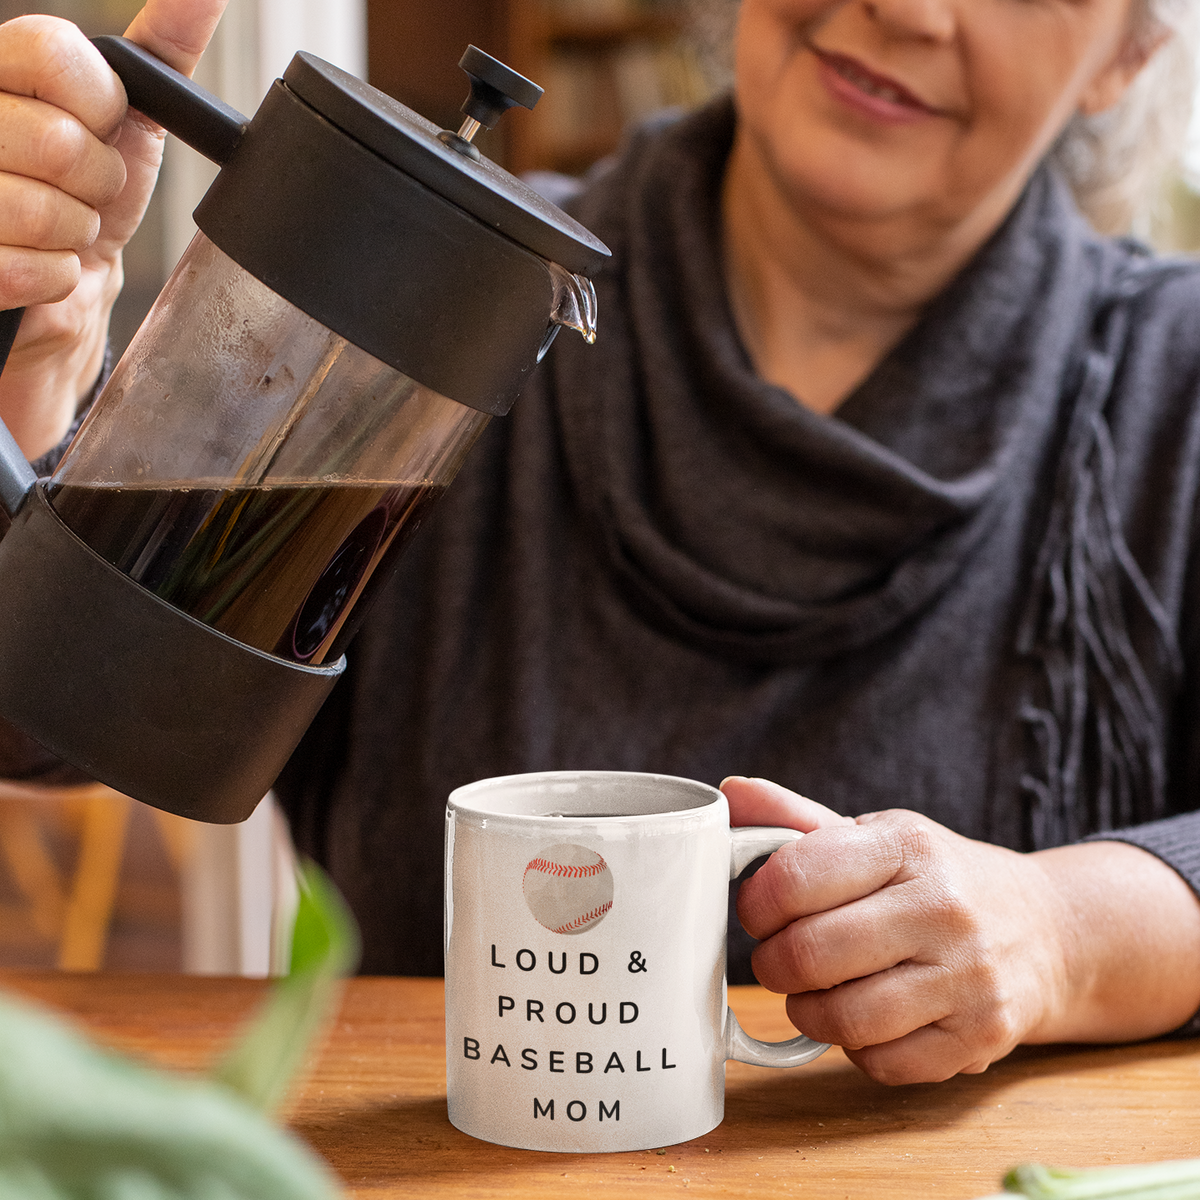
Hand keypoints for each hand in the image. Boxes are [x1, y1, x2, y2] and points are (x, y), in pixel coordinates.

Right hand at [0, 0, 226, 457]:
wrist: (69, 288)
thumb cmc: (94, 199)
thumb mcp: (133, 119)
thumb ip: (161, 54)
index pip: (46, 50)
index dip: (98, 103)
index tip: (103, 128)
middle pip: (56, 139)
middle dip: (98, 181)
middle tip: (86, 194)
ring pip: (48, 211)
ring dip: (78, 235)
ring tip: (64, 232)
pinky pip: (39, 271)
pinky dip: (60, 279)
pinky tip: (45, 271)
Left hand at [723, 776, 1199, 1084]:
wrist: (1044, 931)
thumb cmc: (935, 880)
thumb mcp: (875, 837)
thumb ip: (795, 820)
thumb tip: (728, 794)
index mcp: (907, 846)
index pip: (796, 877)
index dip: (755, 903)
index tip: (756, 911)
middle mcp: (943, 908)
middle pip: (811, 954)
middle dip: (773, 963)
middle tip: (777, 958)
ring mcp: (969, 977)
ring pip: (845, 1019)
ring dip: (808, 1011)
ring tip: (812, 991)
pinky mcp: (981, 1038)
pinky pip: (883, 1064)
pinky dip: (856, 1049)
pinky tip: (864, 1019)